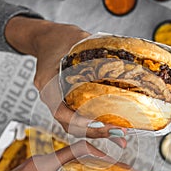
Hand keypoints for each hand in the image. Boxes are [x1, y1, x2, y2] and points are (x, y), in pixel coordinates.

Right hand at [5, 17, 126, 147]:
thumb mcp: (76, 39)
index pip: (60, 111)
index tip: (101, 124)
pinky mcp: (66, 103)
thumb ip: (95, 49)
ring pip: (74, 126)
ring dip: (96, 132)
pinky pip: (78, 120)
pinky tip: (111, 126)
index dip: (80, 121)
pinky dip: (94, 125)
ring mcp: (57, 102)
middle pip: (70, 124)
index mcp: (47, 83)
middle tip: (119, 132)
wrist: (46, 38)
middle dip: (95, 131)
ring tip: (119, 133)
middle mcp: (51, 97)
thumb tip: (124, 58)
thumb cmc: (58, 37)